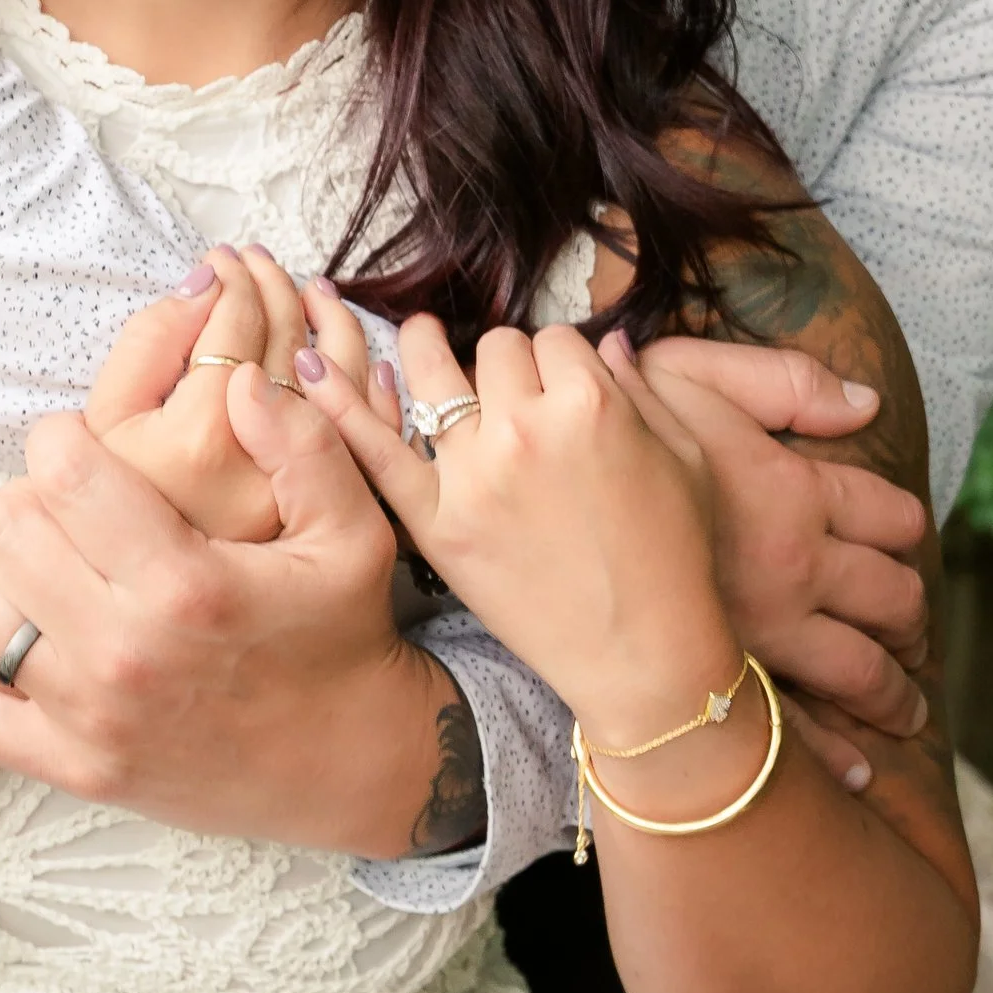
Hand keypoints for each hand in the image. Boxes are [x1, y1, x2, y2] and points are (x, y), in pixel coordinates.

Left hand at [0, 366, 445, 854]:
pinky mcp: (72, 765)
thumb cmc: (345, 636)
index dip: (63, 439)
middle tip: (65, 501)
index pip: (65, 469)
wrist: (355, 766)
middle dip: (27, 495)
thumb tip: (241, 381)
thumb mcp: (350, 531)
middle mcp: (126, 651)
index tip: (84, 447)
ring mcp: (91, 717)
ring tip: (28, 551)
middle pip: (8, 528)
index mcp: (186, 583)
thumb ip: (301, 444)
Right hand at [83, 244, 352, 545]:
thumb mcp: (106, 427)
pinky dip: (371, 379)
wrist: (182, 619)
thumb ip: (144, 348)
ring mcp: (309, 494)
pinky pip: (374, 431)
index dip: (229, 281)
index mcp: (198, 441)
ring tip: (308, 291)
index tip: (220, 261)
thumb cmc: (117, 515)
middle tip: (257, 263)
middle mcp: (266, 467)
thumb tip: (203, 287)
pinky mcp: (340, 519)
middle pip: (288, 346)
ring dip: (330, 320)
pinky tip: (351, 355)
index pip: (232, 327)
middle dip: (276, 289)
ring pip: (342, 378)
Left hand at [300, 313, 740, 755]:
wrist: (643, 654)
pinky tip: (306, 370)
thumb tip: (606, 338)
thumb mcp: (686, 458)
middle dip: (505, 366)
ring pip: (435, 376)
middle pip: (496, 351)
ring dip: (423, 350)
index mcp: (593, 403)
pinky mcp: (437, 524)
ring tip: (416, 339)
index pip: (555, 340)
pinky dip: (338, 409)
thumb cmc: (676, 558)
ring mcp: (474, 475)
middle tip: (510, 394)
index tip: (559, 383)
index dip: (558, 360)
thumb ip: (645, 388)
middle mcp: (526, 427)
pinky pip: (378, 453)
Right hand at [631, 338, 930, 770]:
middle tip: (914, 633)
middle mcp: (795, 565)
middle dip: (914, 620)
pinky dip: (836, 754)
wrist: (534, 492)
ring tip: (905, 704)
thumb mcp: (693, 373)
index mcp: (794, 490)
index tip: (907, 538)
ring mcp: (762, 627)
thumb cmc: (610, 424)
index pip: (891, 515)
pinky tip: (859, 770)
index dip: (908, 528)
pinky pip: (795, 728)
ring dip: (896, 691)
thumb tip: (867, 406)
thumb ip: (783, 381)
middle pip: (893, 599)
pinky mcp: (720, 671)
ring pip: (862, 670)